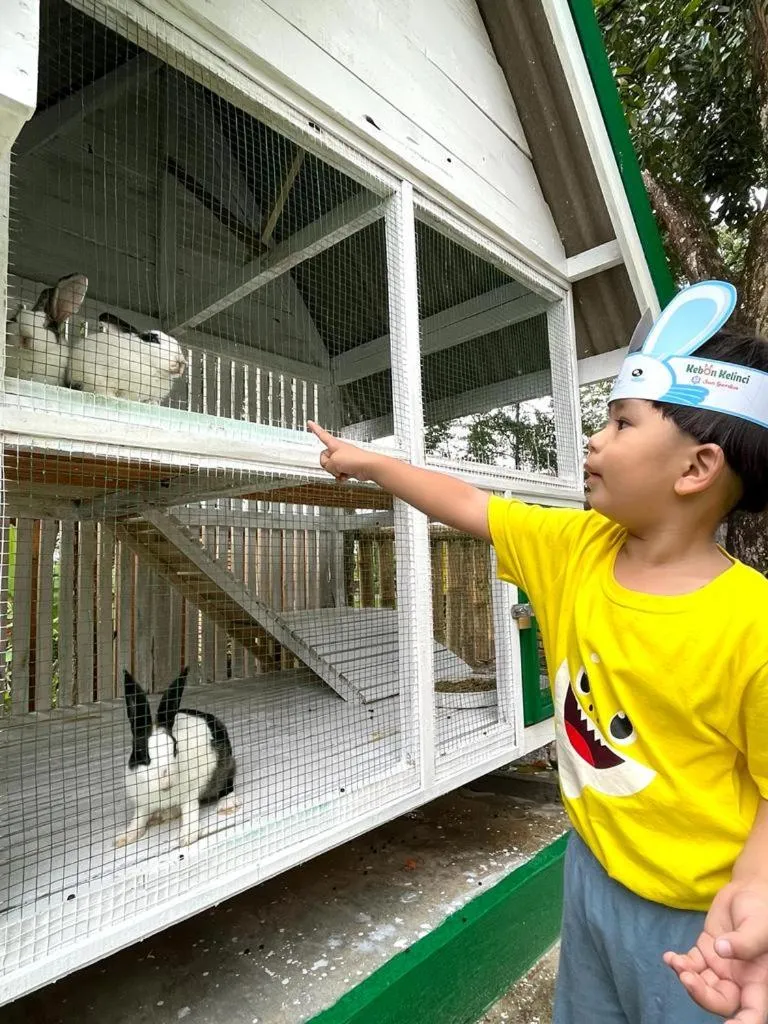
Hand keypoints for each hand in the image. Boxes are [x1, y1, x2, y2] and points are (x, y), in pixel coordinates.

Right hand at [307, 421, 373, 482]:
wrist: (368, 467)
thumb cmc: (354, 459)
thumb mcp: (332, 461)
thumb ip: (326, 464)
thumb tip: (330, 468)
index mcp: (333, 444)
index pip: (321, 434)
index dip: (315, 428)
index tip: (310, 423)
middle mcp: (338, 450)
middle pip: (324, 458)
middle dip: (327, 465)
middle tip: (335, 465)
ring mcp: (343, 459)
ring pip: (331, 468)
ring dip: (335, 472)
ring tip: (343, 471)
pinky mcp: (348, 467)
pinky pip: (338, 473)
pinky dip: (341, 477)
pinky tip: (345, 477)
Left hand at [664, 881, 767, 1022]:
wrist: (748, 889)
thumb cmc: (762, 908)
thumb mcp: (759, 925)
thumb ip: (744, 941)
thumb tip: (722, 951)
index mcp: (758, 980)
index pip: (753, 1012)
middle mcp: (740, 979)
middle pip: (721, 1001)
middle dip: (702, 995)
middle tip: (687, 977)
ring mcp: (721, 967)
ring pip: (702, 985)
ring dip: (687, 978)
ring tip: (676, 962)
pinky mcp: (705, 952)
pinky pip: (690, 965)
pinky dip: (678, 963)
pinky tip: (669, 956)